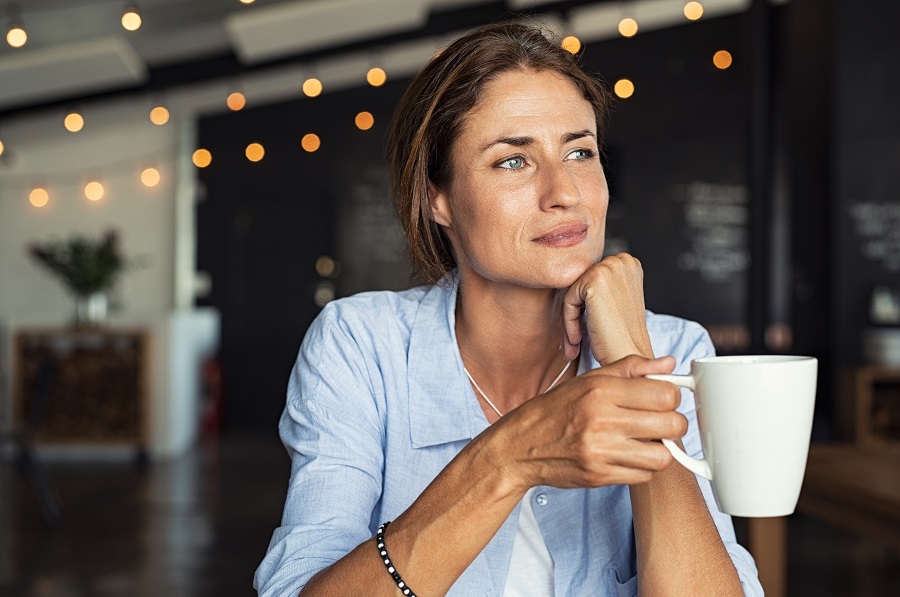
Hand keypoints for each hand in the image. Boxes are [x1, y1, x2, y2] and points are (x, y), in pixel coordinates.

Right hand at [495, 355, 687, 489]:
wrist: (521, 445)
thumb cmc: (556, 409)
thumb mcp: (589, 380)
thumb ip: (631, 369)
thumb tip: (668, 364)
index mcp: (601, 390)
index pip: (665, 394)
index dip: (671, 397)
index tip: (662, 399)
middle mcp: (601, 420)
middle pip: (671, 424)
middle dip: (672, 423)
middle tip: (660, 421)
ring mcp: (600, 451)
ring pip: (662, 455)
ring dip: (659, 449)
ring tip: (644, 441)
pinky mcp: (599, 476)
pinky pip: (643, 476)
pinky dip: (642, 467)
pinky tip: (627, 455)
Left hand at [561, 253, 653, 364]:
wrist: (630, 356)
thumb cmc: (622, 336)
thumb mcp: (614, 301)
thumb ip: (600, 285)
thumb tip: (570, 279)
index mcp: (629, 263)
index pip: (591, 279)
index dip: (585, 306)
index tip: (585, 328)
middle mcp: (622, 261)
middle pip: (581, 284)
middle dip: (576, 313)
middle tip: (575, 340)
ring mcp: (609, 268)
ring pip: (572, 292)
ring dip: (570, 320)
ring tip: (575, 343)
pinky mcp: (595, 280)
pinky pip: (568, 300)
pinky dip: (569, 322)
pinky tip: (577, 340)